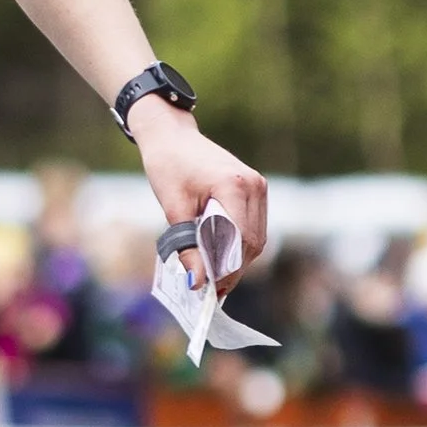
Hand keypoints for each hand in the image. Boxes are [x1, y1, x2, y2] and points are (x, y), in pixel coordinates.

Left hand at [127, 102, 266, 272]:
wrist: (172, 136)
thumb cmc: (168, 166)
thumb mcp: (173, 208)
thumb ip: (187, 245)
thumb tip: (196, 282)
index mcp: (234, 186)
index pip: (240, 240)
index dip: (227, 269)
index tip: (210, 289)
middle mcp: (254, 186)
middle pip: (252, 242)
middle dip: (233, 269)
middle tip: (211, 289)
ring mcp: (258, 186)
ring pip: (257, 236)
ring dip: (237, 259)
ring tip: (214, 277)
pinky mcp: (255, 188)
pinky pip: (253, 225)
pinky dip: (239, 244)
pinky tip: (220, 256)